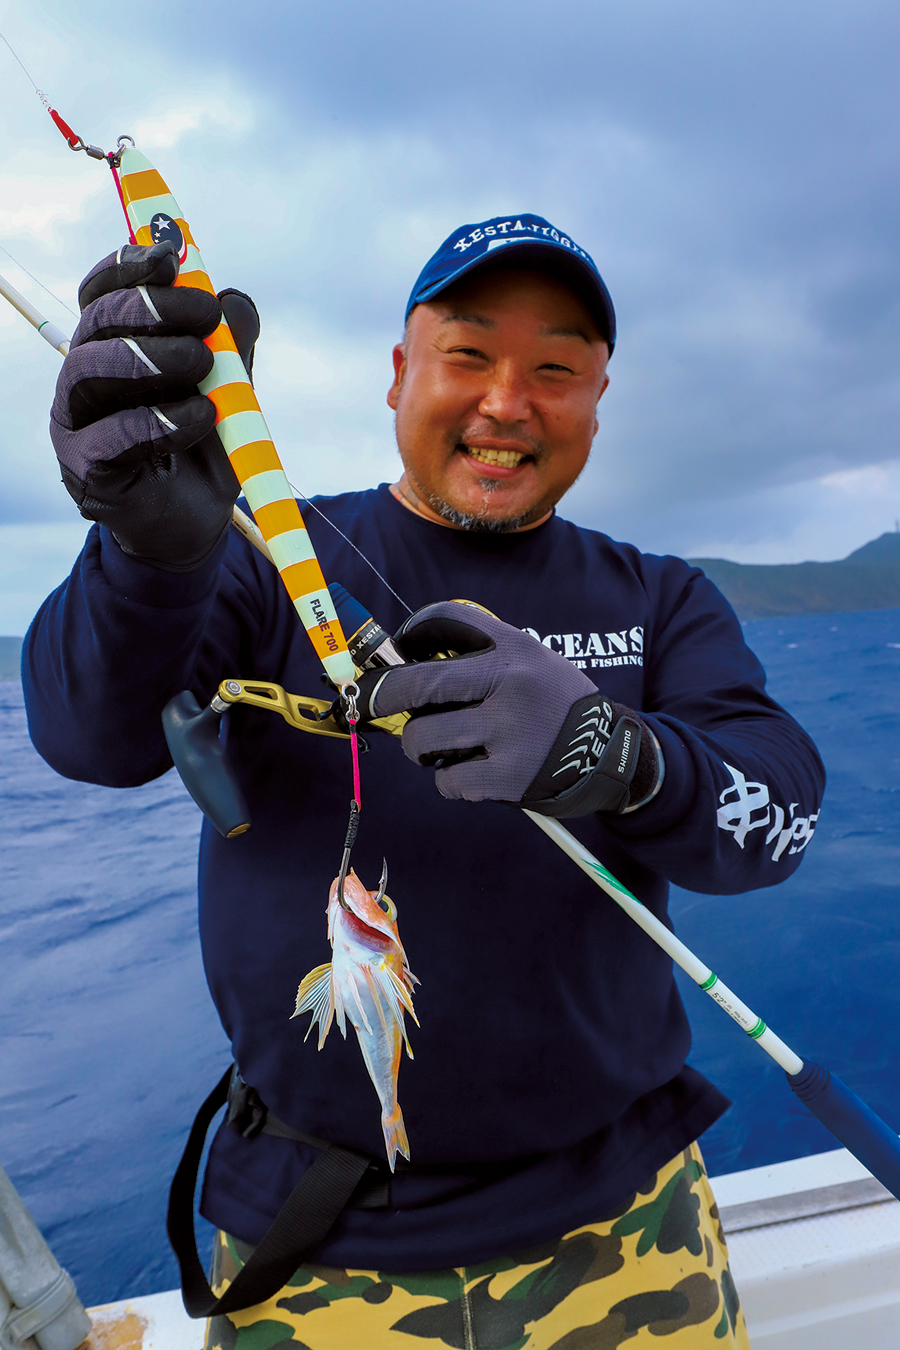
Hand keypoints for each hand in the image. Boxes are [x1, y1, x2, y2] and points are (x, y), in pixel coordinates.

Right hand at [50, 241, 259, 571]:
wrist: (194, 524)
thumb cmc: (203, 449)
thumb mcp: (230, 391)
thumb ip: (232, 348)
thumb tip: (233, 301)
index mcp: (110, 348)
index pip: (101, 293)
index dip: (128, 266)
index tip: (170, 255)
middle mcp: (83, 380)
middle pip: (97, 323)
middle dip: (151, 307)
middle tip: (204, 314)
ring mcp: (76, 425)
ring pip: (90, 370)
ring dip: (151, 358)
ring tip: (203, 366)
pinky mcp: (87, 470)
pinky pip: (111, 436)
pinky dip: (159, 422)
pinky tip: (200, 416)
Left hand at [361, 601, 661, 814]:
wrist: (609, 756)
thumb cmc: (557, 707)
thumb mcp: (534, 663)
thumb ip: (485, 658)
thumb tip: (412, 661)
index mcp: (514, 650)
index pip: (448, 620)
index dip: (414, 630)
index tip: (399, 646)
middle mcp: (509, 684)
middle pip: (418, 682)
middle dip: (382, 694)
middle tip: (370, 702)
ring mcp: (507, 732)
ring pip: (422, 738)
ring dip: (418, 745)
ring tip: (434, 746)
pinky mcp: (507, 777)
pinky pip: (446, 780)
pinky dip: (447, 780)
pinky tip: (465, 773)